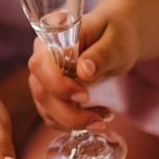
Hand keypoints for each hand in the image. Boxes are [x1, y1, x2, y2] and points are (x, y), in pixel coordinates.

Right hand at [27, 7, 140, 130]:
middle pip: (41, 91)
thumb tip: (84, 70)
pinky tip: (95, 117)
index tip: (85, 97)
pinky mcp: (51, 94)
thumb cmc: (116, 34)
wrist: (115, 40)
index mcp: (53, 40)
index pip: (41, 65)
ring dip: (71, 121)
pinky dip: (72, 124)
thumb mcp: (117, 41)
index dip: (58, 85)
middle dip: (67, 112)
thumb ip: (101, 54)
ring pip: (45, 107)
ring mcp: (43, 79)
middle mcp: (42, 60)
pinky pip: (51, 115)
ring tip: (102, 119)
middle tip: (98, 120)